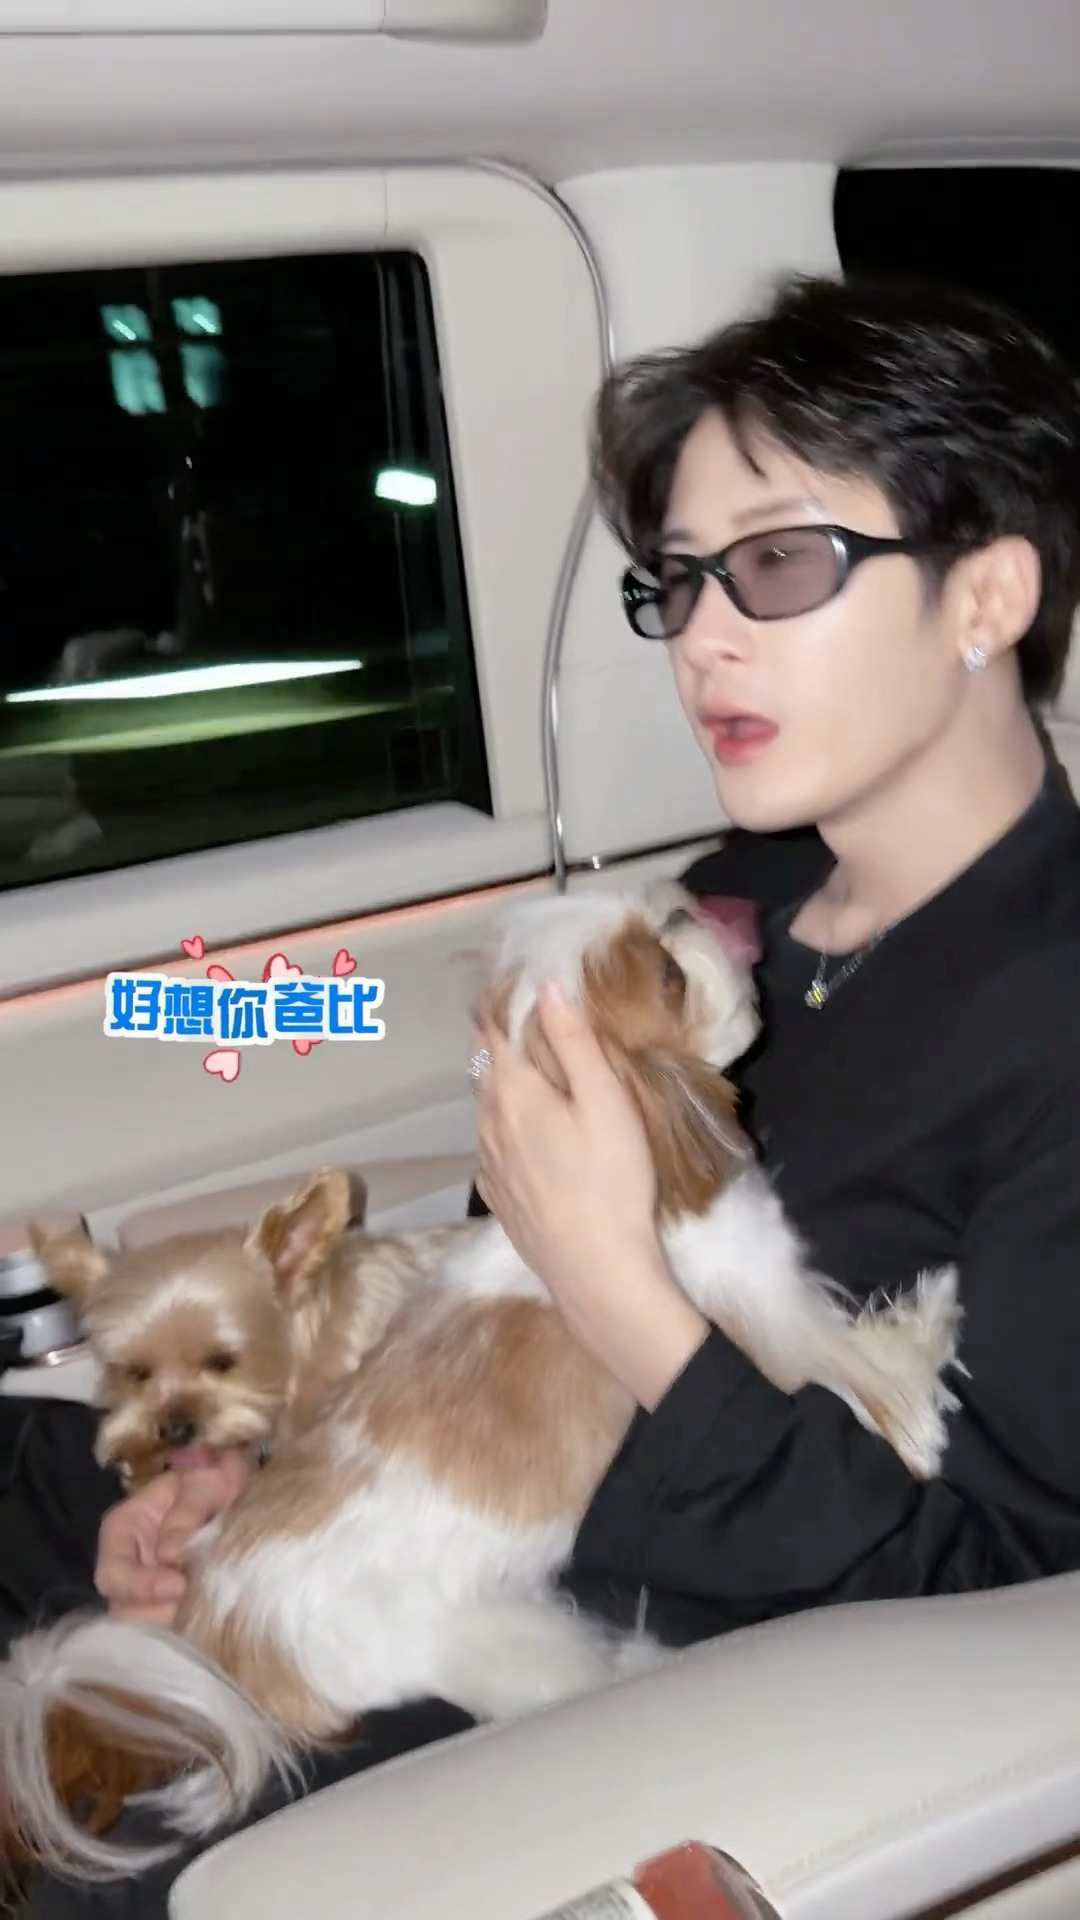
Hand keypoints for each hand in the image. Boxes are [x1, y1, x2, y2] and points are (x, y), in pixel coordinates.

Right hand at [94, 1450, 253, 1625]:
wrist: (243, 1486)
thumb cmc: (217, 1476)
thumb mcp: (204, 1480)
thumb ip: (187, 1512)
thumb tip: (170, 1555)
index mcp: (122, 1530)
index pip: (112, 1574)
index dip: (139, 1586)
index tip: (178, 1585)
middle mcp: (129, 1566)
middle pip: (122, 1611)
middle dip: (156, 1613)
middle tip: (196, 1604)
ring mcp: (149, 1591)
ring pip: (146, 1628)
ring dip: (174, 1626)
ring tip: (207, 1612)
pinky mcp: (174, 1607)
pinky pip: (172, 1632)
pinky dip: (189, 1633)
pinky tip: (212, 1623)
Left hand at [474, 984, 707, 1408]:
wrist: (595, 1270)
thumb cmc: (610, 1178)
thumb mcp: (605, 1100)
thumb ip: (574, 1041)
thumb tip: (546, 989)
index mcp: (513, 1091)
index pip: (493, 1033)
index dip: (501, 1006)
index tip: (513, 987)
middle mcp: (488, 1124)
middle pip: (484, 1071)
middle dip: (498, 1044)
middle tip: (520, 1024)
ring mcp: (488, 1166)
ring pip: (485, 1111)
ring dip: (499, 1088)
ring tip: (524, 1076)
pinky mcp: (498, 1200)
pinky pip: (492, 1149)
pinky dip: (503, 1130)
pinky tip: (522, 1138)